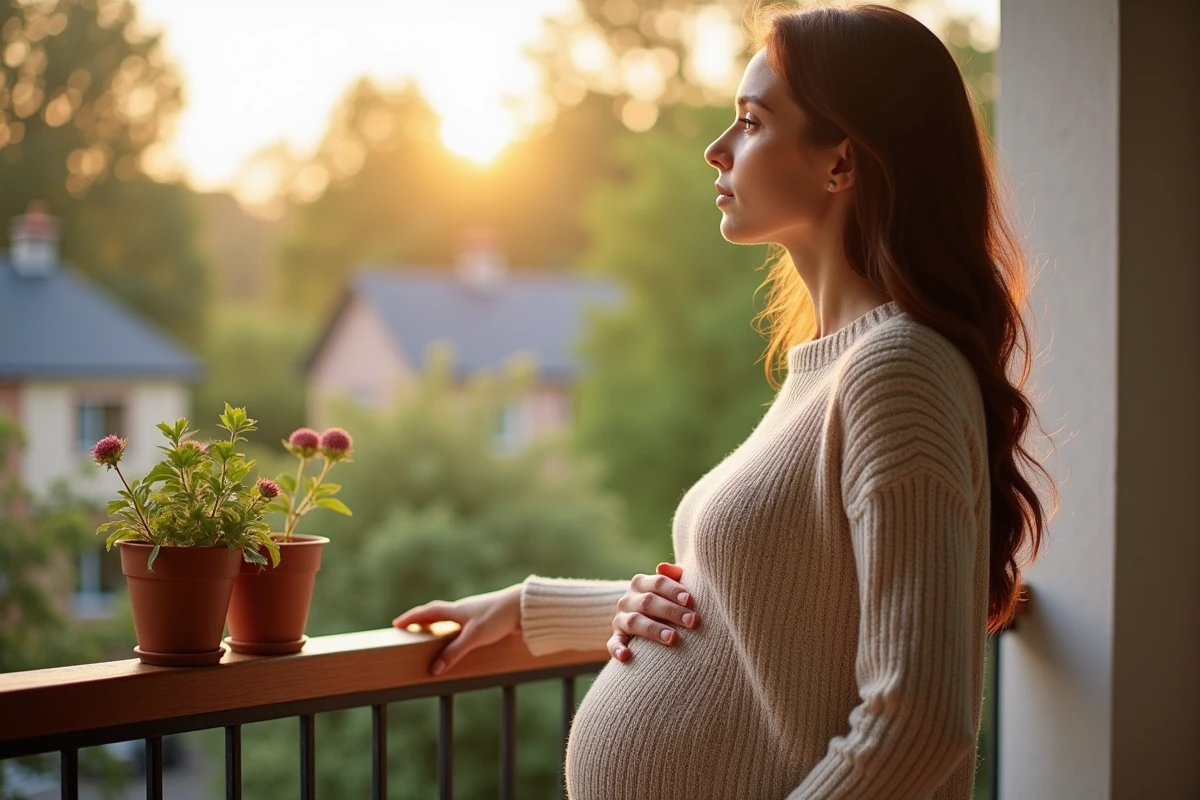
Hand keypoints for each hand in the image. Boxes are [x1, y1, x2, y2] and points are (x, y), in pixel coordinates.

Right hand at [392, 584, 521, 675]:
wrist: (524, 607)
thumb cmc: (498, 617)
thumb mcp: (473, 637)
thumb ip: (454, 653)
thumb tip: (434, 670)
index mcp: (456, 609)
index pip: (427, 612)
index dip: (411, 618)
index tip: (396, 623)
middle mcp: (462, 609)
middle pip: (436, 613)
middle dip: (421, 620)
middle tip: (408, 628)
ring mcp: (474, 614)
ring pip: (450, 618)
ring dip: (437, 625)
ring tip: (428, 634)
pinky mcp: (485, 620)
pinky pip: (462, 625)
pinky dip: (453, 631)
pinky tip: (457, 639)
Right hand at [607, 562, 698, 662]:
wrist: (646, 618)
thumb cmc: (667, 601)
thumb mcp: (671, 586)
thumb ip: (674, 575)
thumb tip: (664, 567)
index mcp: (640, 583)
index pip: (657, 582)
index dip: (674, 590)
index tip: (690, 600)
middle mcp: (627, 599)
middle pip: (648, 602)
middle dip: (671, 611)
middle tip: (692, 621)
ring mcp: (620, 618)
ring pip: (634, 622)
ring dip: (654, 629)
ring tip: (673, 638)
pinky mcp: (616, 637)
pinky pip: (613, 643)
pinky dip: (618, 649)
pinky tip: (627, 656)